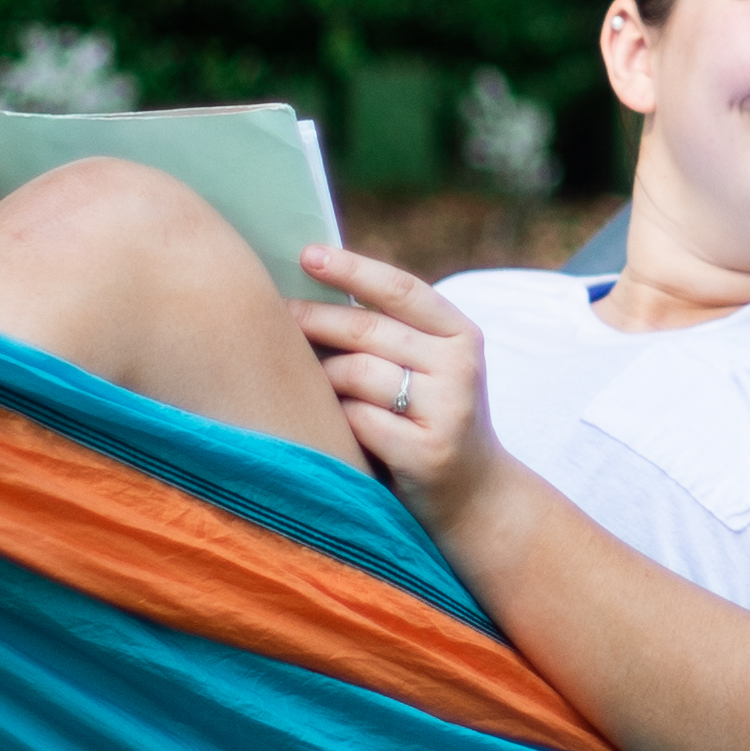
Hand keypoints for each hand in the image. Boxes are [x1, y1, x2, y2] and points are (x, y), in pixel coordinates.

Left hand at [294, 244, 517, 527]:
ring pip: (355, 374)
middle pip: (367, 331)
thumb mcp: (431, 368)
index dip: (352, 268)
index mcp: (461, 334)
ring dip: (323, 380)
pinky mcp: (427, 452)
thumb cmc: (431, 419)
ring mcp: (448, 410)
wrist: (475, 495)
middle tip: (274, 317)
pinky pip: (357, 421)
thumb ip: (391, 332)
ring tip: (308, 388)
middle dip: (313, 320)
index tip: (307, 254)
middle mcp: (460, 366)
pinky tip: (332, 428)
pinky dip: (338, 422)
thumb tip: (311, 285)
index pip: (401, 289)